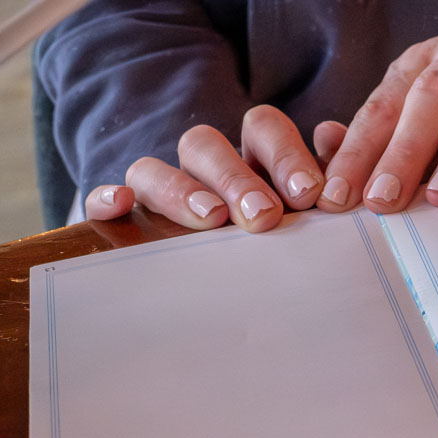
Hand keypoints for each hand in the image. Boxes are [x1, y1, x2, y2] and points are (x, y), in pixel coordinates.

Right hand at [83, 105, 344, 232]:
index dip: (286, 154)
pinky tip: (119, 204)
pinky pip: (106, 199)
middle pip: (206, 144)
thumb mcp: (313, 219)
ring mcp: (162, 195)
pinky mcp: (126, 225)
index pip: (262, 129)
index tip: (311, 195)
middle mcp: (206, 170)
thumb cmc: (289, 253)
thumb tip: (332, 134)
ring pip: (154, 167)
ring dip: (182, 189)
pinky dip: (107, 196)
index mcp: (253, 159)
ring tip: (211, 220)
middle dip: (236, 176)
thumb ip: (328, 178)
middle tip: (264, 217)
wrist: (243, 308)